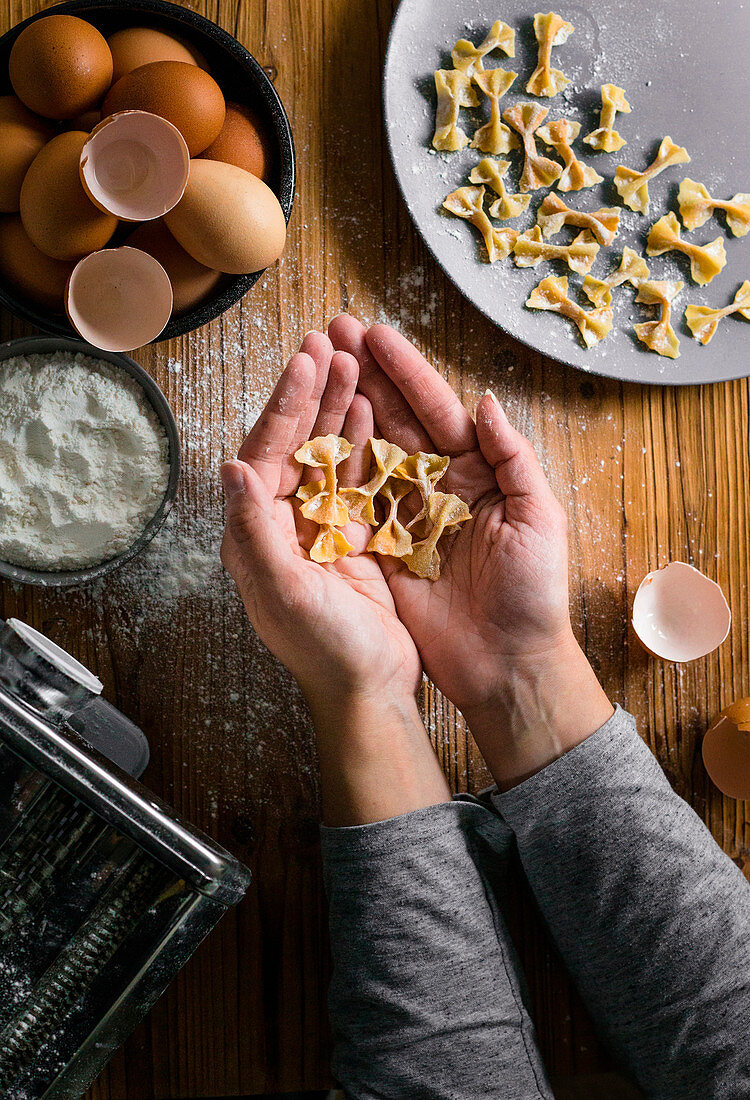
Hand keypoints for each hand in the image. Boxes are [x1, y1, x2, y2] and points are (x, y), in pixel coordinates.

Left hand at [221, 332, 448, 823]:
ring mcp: (318, 527)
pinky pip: (355, 478)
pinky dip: (363, 442)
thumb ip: (253, 530)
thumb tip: (229, 468)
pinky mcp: (352, 536)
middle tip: (330, 342)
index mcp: (255, 534)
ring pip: (326, 452)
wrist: (369, 690)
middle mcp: (281, 524)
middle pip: (295, 442)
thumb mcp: (284, 592)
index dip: (286, 405)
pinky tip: (372, 412)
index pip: (266, 453)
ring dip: (338, 408)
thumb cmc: (325, 651)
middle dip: (311, 392)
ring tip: (353, 363)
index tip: (306, 361)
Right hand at [328, 316, 612, 787]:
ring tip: (315, 368)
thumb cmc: (534, 594)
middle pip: (396, 419)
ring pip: (369, 451)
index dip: (405, 371)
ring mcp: (406, 515)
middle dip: (365, 375)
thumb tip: (486, 402)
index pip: (436, 408)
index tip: (374, 334)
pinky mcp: (382, 548)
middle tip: (331, 332)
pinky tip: (310, 434)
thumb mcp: (539, 519)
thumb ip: (514, 459)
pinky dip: (333, 468)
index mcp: (478, 471)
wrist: (507, 664)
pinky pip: (354, 502)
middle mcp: (438, 485)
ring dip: (344, 409)